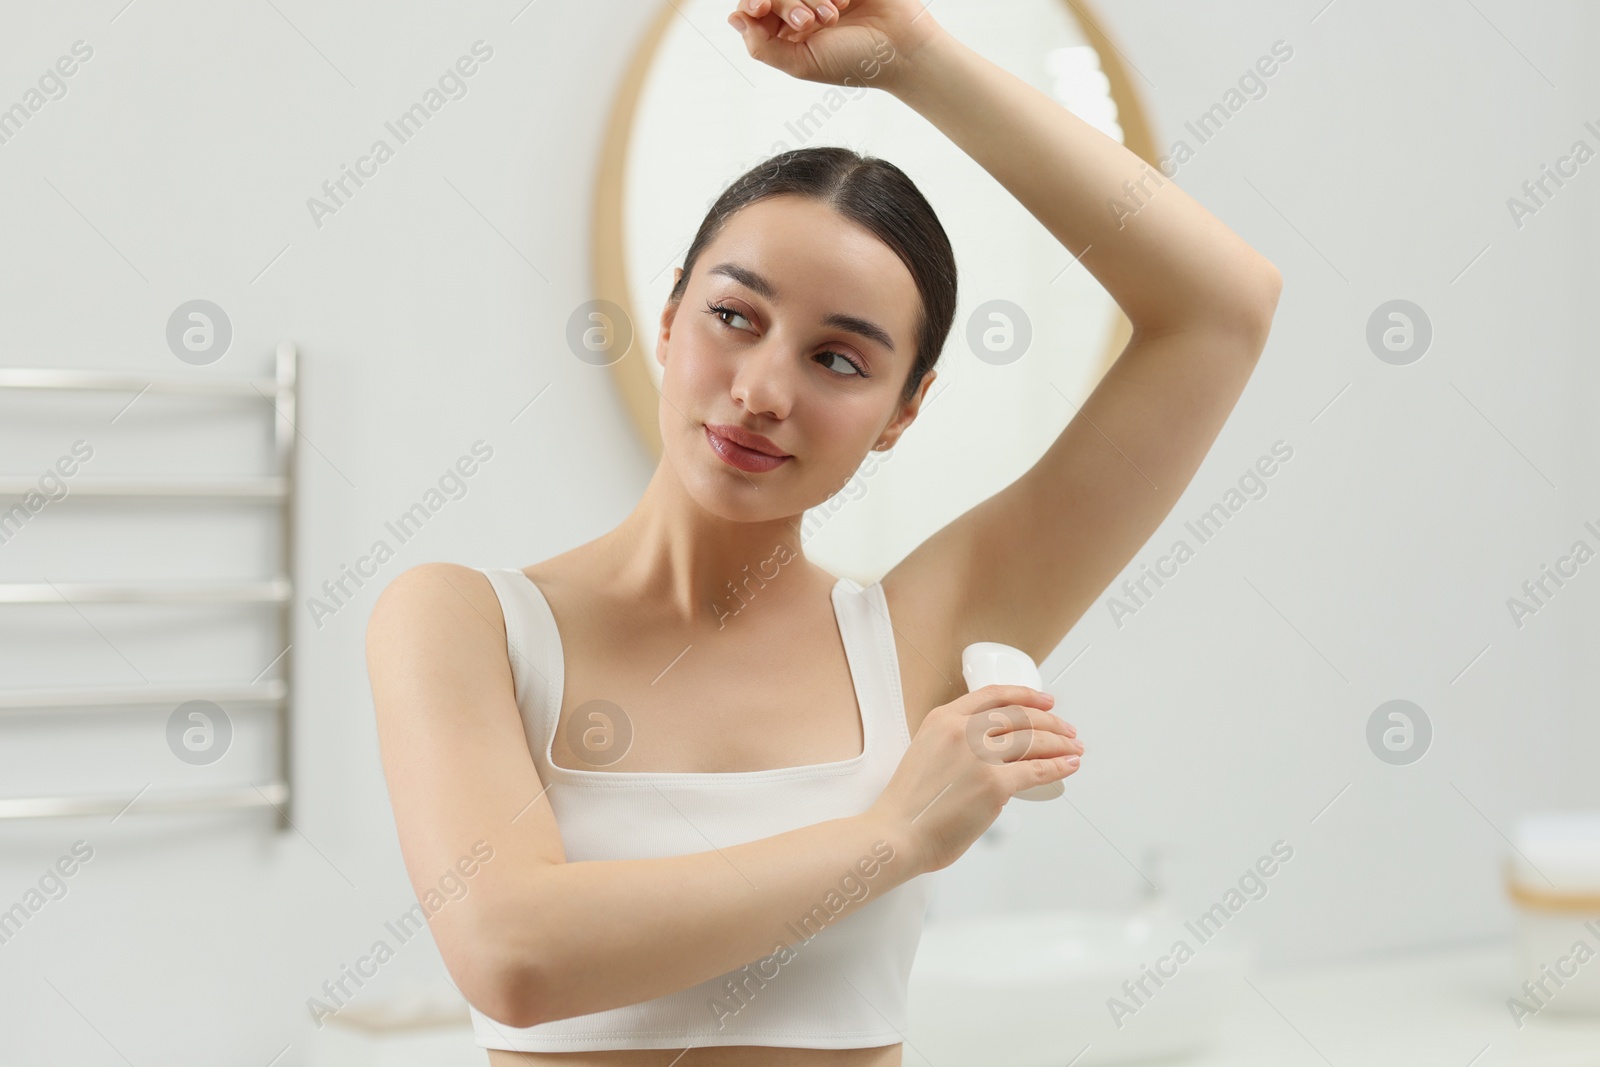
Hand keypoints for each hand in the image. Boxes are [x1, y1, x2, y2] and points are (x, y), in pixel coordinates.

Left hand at [724, 0, 948, 94]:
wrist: (900, 49)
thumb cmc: (853, 62)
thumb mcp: (801, 64)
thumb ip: (762, 47)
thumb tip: (733, 19)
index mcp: (786, 31)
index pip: (753, 6)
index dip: (751, 3)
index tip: (760, 8)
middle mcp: (801, 5)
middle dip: (787, 3)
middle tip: (810, 20)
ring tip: (832, 15)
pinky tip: (845, 1)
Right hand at [867, 684, 1083, 873]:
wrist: (898, 833)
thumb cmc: (908, 806)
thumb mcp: (927, 755)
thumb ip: (955, 748)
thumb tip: (991, 760)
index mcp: (943, 720)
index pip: (993, 696)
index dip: (1025, 695)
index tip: (1044, 702)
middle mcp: (963, 731)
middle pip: (1020, 716)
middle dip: (1050, 722)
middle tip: (1065, 730)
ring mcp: (980, 756)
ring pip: (1033, 740)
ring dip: (1060, 743)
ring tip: (1073, 748)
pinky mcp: (995, 784)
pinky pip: (1037, 770)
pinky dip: (1059, 766)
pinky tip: (1068, 765)